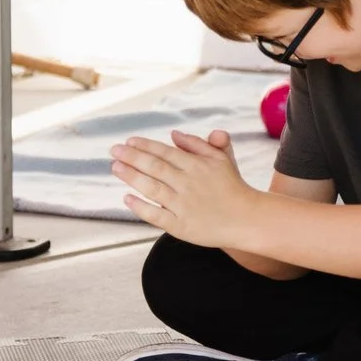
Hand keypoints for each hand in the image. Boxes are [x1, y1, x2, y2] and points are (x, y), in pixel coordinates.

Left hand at [109, 129, 258, 248]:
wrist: (247, 219)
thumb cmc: (232, 187)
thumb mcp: (221, 159)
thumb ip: (198, 144)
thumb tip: (174, 134)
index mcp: (197, 165)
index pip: (165, 152)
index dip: (145, 146)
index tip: (128, 142)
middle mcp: (188, 183)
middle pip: (154, 167)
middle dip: (131, 157)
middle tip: (113, 151)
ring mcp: (183, 205)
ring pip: (152, 188)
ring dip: (131, 177)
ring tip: (116, 168)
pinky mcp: (181, 226)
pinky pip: (155, 216)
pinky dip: (140, 207)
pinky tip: (127, 198)